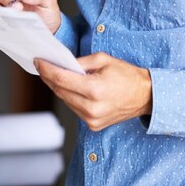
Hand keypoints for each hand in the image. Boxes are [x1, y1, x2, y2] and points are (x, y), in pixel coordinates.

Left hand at [34, 53, 152, 130]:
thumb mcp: (104, 60)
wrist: (146, 96)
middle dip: (50, 78)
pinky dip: (71, 98)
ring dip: (59, 88)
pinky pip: (75, 109)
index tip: (38, 62)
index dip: (47, 70)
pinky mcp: (93, 125)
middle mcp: (91, 108)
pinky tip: (73, 89)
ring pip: (65, 101)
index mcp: (94, 89)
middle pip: (60, 91)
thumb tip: (62, 64)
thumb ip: (81, 62)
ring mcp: (91, 119)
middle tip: (44, 67)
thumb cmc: (127, 75)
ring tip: (57, 76)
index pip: (61, 79)